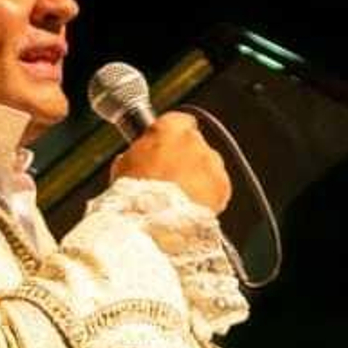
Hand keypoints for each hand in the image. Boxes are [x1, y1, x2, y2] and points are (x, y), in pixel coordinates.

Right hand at [110, 111, 230, 212]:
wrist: (154, 226)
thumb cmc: (136, 198)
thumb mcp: (123, 167)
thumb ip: (138, 154)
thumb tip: (138, 158)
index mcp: (169, 128)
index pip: (177, 121)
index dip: (171, 137)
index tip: (165, 148)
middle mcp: (194, 140)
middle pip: (194, 144)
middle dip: (185, 160)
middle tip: (170, 180)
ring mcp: (211, 162)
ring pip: (208, 166)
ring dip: (198, 178)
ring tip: (180, 200)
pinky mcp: (223, 185)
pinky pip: (219, 188)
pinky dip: (210, 197)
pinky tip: (192, 208)